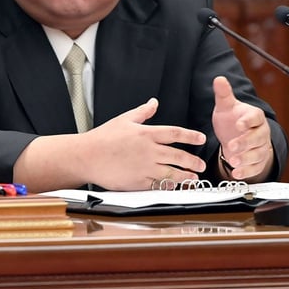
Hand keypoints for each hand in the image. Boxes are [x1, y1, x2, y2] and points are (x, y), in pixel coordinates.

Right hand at [88, 98, 207, 190]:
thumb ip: (143, 112)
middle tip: (201, 165)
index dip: (191, 136)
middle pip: (178, 156)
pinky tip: (175, 187)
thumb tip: (154, 102)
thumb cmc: (103, 137)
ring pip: (172, 173)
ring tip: (193, 177)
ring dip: (185, 176)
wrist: (87, 156)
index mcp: (147, 134)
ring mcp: (144, 168)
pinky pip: (158, 185)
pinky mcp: (138, 182)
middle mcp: (149, 151)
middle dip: (193, 161)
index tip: (201, 139)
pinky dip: (169, 186)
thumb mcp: (124, 119)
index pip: (175, 133)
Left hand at [211, 76, 272, 181]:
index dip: (248, 121)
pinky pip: (255, 167)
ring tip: (233, 161)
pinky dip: (246, 171)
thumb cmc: (233, 120)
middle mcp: (261, 132)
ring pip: (257, 154)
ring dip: (245, 159)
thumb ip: (223, 94)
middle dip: (245, 143)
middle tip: (232, 146)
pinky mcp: (258, 162)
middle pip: (257, 138)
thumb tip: (219, 79)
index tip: (239, 124)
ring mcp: (261, 148)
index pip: (255, 117)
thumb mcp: (226, 107)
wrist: (237, 137)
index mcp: (254, 116)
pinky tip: (237, 173)